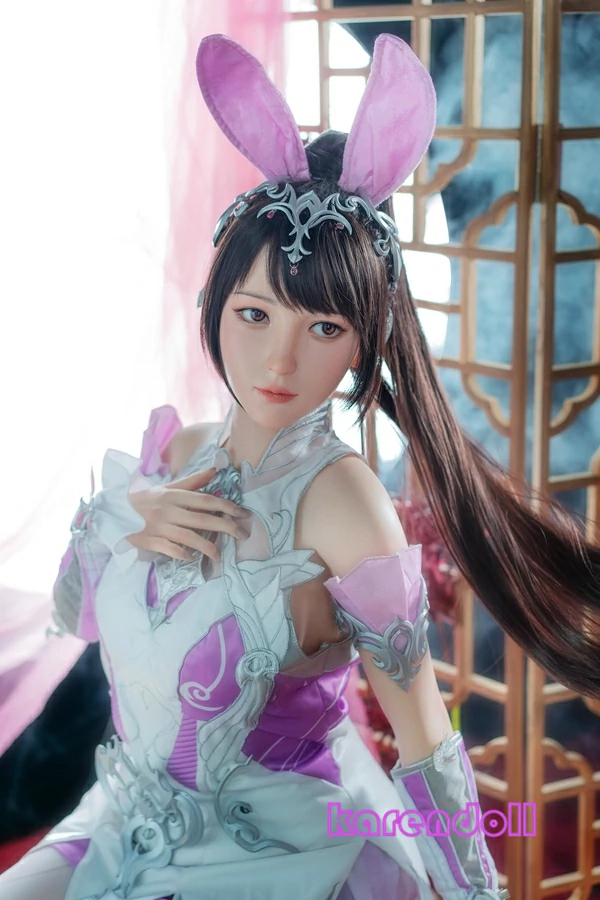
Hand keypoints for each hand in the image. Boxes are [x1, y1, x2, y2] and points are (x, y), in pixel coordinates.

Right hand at [126, 468, 246, 561]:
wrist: (115, 509)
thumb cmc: (146, 498)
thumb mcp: (168, 487)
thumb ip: (193, 481)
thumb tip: (216, 469)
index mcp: (174, 495)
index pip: (205, 499)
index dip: (225, 506)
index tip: (241, 513)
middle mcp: (168, 510)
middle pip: (202, 519)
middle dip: (226, 527)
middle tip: (242, 534)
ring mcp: (159, 526)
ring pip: (189, 537)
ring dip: (208, 547)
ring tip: (219, 555)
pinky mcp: (149, 540)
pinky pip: (170, 549)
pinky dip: (183, 554)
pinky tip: (192, 558)